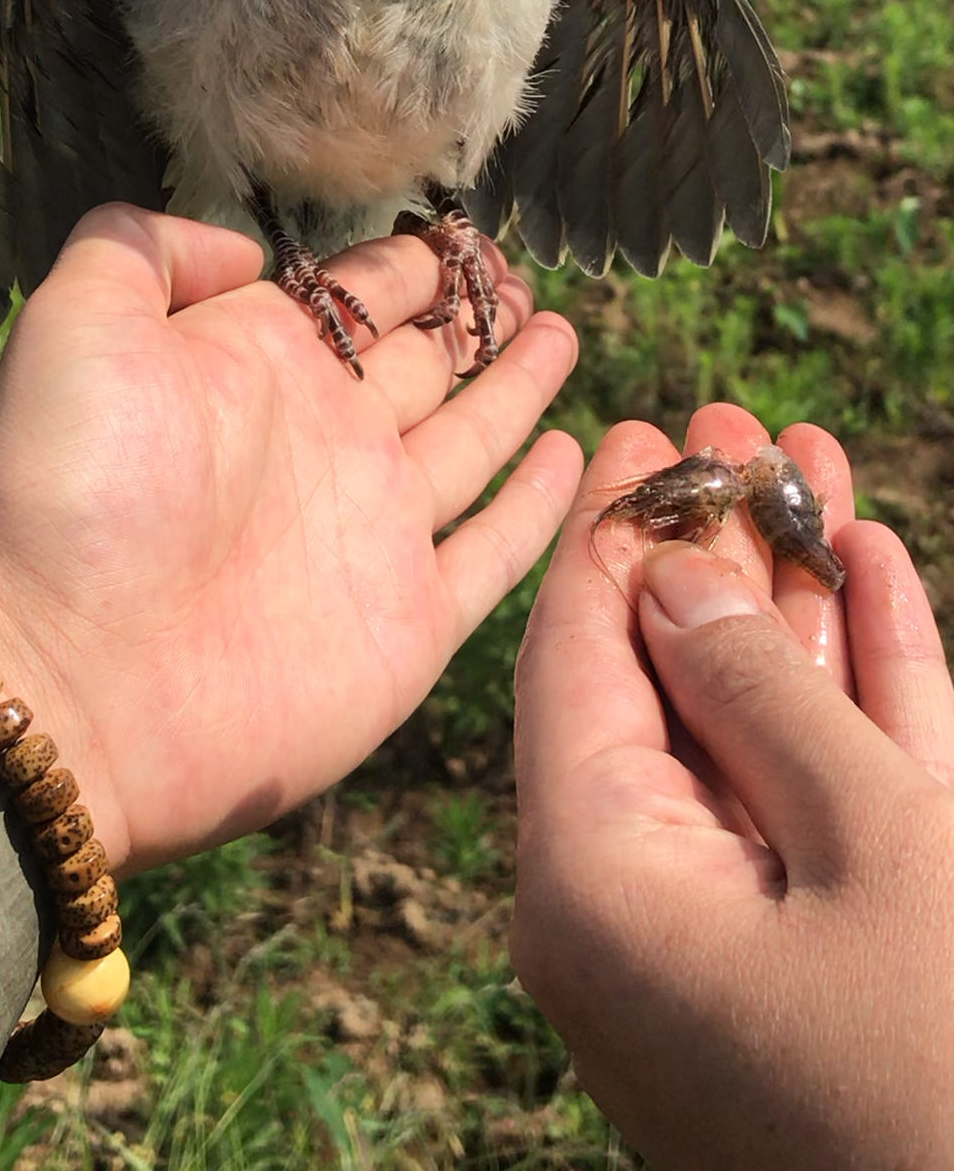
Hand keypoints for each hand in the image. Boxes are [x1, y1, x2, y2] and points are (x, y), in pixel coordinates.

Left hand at [0, 206, 581, 875]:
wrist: (74, 682)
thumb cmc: (71, 497)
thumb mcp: (78, 323)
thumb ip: (145, 247)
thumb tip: (245, 249)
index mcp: (261, 366)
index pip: (359, 295)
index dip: (413, 263)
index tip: (462, 233)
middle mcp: (326, 442)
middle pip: (424, 362)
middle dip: (475, 319)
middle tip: (526, 284)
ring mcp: (373, 534)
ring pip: (472, 442)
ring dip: (517, 388)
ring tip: (561, 334)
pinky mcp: (410, 621)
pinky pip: (494, 551)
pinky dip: (536, 506)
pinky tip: (569, 454)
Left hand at [511, 402, 953, 1170]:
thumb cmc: (942, 1060)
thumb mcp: (869, 845)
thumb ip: (760, 698)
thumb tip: (667, 587)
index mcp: (592, 883)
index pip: (575, 662)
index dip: (611, 534)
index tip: (639, 432)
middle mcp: (625, 911)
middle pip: (659, 683)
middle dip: (713, 553)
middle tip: (741, 430)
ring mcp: (711, 945)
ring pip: (746, 733)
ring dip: (789, 606)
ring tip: (816, 469)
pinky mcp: (791, 970)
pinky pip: (803, 806)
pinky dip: (842, 701)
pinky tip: (869, 581)